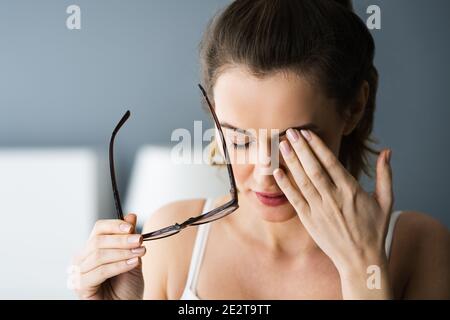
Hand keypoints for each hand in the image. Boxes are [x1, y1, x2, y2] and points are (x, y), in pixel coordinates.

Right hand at [69, 214, 145, 299]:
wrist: (127, 305)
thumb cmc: (126, 286)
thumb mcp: (132, 258)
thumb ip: (129, 238)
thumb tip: (130, 216)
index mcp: (92, 249)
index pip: (99, 229)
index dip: (114, 225)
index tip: (131, 227)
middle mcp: (82, 259)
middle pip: (98, 240)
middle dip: (122, 239)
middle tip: (140, 240)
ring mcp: (79, 273)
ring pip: (99, 254)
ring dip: (123, 252)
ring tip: (140, 252)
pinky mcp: (81, 286)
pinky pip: (100, 271)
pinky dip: (118, 265)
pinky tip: (133, 264)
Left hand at [273, 128, 393, 298]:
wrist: (361, 260)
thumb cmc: (374, 229)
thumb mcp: (386, 201)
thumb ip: (385, 175)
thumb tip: (387, 152)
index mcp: (351, 191)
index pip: (331, 163)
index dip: (318, 146)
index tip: (308, 133)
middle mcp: (334, 198)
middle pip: (314, 169)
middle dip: (302, 149)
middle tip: (291, 132)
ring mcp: (320, 210)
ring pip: (303, 182)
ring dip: (291, 163)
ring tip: (283, 146)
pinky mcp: (310, 220)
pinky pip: (295, 200)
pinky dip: (286, 186)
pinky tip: (277, 173)